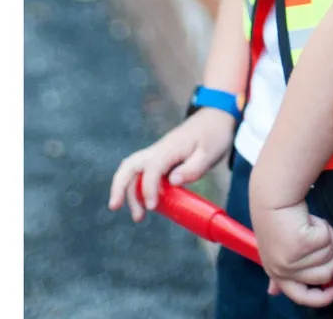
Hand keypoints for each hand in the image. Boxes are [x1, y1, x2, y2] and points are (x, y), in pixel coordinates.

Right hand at [107, 109, 235, 220]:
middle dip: (119, 186)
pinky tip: (147, 203)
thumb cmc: (214, 135)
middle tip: (115, 207)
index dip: (148, 189)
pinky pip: (144, 172)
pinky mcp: (161, 158)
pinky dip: (138, 187)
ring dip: (129, 191)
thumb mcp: (209, 154)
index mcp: (170, 149)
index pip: (151, 169)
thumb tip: (172, 182)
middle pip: (129, 165)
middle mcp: (159, 150)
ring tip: (138, 216)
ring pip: (133, 169)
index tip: (151, 207)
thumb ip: (192, 169)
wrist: (216, 117)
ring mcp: (158, 153)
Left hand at [248, 197, 332, 308]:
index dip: (323, 298)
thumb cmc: (277, 219)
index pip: (302, 297)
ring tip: (312, 224)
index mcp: (277, 274)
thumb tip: (273, 291)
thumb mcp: (275, 250)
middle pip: (325, 275)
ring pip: (329, 255)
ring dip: (328, 236)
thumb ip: (280, 270)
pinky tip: (310, 219)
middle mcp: (283, 271)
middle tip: (328, 237)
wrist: (271, 196)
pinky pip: (327, 239)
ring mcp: (291, 260)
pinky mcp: (300, 244)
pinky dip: (324, 226)